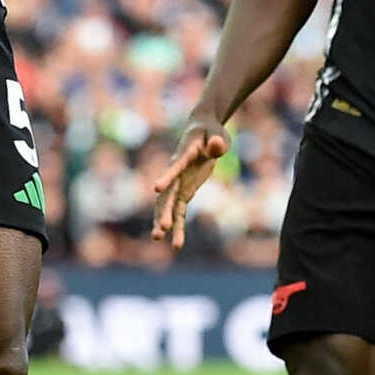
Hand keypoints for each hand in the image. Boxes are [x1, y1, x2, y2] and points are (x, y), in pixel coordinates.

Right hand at [149, 118, 231, 247]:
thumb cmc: (211, 132)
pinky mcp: (183, 191)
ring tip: (157, 238)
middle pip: (168, 192)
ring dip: (163, 220)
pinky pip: (178, 210)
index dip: (167, 176)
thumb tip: (216, 146)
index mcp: (185, 154)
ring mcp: (178, 182)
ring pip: (168, 204)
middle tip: (162, 228)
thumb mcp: (217, 134)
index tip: (156, 188)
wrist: (202, 131)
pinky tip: (175, 243)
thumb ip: (216, 142)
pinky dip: (177, 225)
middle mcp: (176, 170)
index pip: (175, 166)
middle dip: (163, 210)